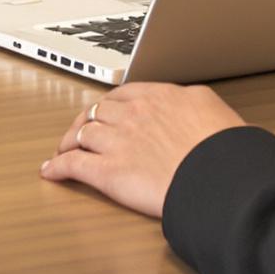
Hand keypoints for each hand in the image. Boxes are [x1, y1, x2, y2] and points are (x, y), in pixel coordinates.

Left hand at [39, 83, 249, 217]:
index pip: (123, 94)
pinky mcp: (108, 173)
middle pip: (97, 111)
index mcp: (158, 96)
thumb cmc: (222, 150)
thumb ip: (194, 102)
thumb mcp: (213, 109)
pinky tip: (51, 171)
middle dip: (86, 120)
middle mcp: (133, 114)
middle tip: (80, 130)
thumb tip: (191, 104)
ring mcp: (117, 142)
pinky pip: (74, 165)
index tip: (107, 111)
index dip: (110, 104)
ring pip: (81, 133)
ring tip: (64, 148)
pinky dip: (58, 167)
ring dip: (69, 140)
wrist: (218, 179)